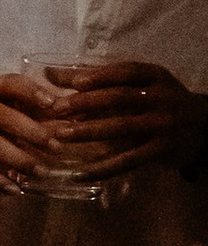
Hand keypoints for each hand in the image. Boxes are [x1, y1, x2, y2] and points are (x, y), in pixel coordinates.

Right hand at [0, 71, 74, 192]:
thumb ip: (28, 107)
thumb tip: (70, 119)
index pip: (13, 85)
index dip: (33, 92)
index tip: (53, 104)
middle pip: (7, 118)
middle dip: (34, 134)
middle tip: (57, 149)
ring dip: (20, 161)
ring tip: (41, 173)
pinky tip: (14, 190)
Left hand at [33, 59, 203, 179]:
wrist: (203, 128)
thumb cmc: (160, 101)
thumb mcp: (142, 84)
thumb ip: (103, 79)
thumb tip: (52, 75)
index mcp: (155, 76)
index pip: (126, 72)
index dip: (99, 76)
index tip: (74, 82)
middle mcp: (161, 98)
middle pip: (120, 98)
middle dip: (86, 103)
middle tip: (57, 109)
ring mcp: (162, 125)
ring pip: (121, 128)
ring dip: (88, 132)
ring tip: (60, 135)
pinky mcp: (160, 151)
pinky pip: (127, 161)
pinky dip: (102, 168)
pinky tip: (79, 173)